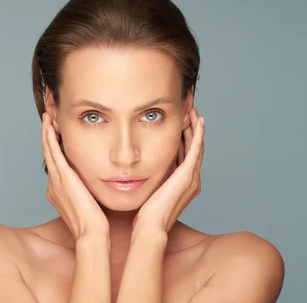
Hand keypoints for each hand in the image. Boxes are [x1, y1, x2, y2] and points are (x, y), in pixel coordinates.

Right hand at [41, 113, 108, 239]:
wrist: (92, 233)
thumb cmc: (97, 223)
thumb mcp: (92, 203)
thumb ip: (93, 191)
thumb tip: (105, 181)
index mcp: (59, 191)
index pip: (56, 163)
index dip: (55, 146)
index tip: (59, 132)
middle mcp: (53, 184)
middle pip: (49, 153)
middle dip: (48, 134)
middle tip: (49, 117)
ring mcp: (55, 180)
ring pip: (48, 149)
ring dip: (47, 132)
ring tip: (48, 115)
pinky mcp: (61, 176)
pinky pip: (52, 152)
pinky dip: (49, 137)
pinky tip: (49, 124)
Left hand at [134, 108, 204, 232]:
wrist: (149, 227)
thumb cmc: (144, 213)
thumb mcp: (147, 187)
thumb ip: (147, 175)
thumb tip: (134, 164)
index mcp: (182, 182)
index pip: (185, 152)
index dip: (184, 134)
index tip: (179, 117)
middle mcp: (191, 179)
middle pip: (194, 145)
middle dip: (191, 125)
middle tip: (189, 105)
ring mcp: (191, 177)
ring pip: (196, 144)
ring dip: (195, 125)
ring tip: (193, 107)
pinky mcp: (187, 176)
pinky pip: (196, 150)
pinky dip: (198, 134)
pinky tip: (198, 120)